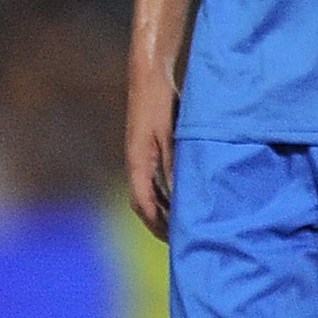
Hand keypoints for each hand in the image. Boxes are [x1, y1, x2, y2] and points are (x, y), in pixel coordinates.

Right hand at [125, 67, 176, 239]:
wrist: (149, 76)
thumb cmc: (160, 103)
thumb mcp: (172, 135)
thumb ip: (175, 165)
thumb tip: (182, 194)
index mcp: (137, 162)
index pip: (143, 203)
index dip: (157, 224)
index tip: (173, 240)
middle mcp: (135, 163)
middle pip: (142, 203)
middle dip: (158, 224)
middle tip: (179, 241)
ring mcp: (139, 156)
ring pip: (147, 193)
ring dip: (161, 211)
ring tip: (180, 227)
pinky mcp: (147, 149)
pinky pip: (153, 180)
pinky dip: (164, 195)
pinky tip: (179, 199)